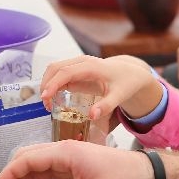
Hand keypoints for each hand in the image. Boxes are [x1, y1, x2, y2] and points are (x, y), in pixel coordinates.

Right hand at [0, 140, 150, 178]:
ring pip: (35, 167)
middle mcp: (63, 152)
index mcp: (65, 153)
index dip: (8, 174)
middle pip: (27, 159)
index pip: (27, 158)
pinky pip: (47, 175)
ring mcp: (67, 160)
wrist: (142, 174)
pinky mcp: (71, 169)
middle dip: (13, 177)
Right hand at [41, 55, 161, 122]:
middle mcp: (82, 62)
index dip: (52, 84)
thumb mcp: (119, 96)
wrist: (132, 73)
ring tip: (49, 104)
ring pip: (54, 69)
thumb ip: (106, 106)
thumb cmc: (126, 83)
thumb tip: (91, 116)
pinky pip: (59, 73)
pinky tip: (54, 99)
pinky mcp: (76, 70)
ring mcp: (78, 64)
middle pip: (55, 68)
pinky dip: (52, 84)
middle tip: (46, 105)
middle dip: (45, 85)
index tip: (45, 98)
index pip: (65, 72)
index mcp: (91, 66)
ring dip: (47, 84)